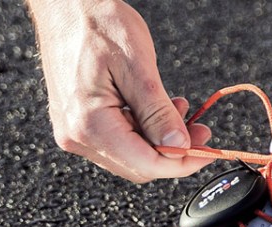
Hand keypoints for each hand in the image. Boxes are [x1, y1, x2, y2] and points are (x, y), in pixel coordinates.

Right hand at [27, 0, 211, 182]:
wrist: (65, 6)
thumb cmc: (96, 25)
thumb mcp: (138, 66)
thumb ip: (158, 113)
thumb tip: (179, 146)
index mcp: (89, 124)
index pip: (146, 164)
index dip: (182, 163)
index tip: (206, 153)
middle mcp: (76, 136)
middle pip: (138, 166)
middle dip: (172, 152)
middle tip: (199, 130)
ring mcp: (74, 132)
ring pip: (129, 156)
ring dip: (158, 140)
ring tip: (180, 110)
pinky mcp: (76, 124)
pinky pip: (116, 142)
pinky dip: (141, 131)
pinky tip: (156, 110)